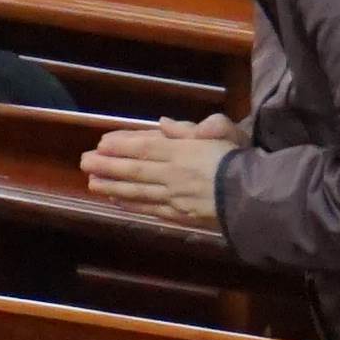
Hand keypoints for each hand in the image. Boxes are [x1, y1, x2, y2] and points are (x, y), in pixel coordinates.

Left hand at [81, 116, 231, 226]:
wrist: (255, 197)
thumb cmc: (240, 160)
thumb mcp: (223, 132)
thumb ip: (191, 128)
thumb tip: (162, 123)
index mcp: (181, 152)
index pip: (144, 146)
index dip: (120, 144)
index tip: (101, 142)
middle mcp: (171, 174)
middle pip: (134, 169)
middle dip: (107, 165)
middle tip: (83, 162)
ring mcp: (173, 198)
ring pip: (137, 191)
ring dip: (112, 186)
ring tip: (91, 182)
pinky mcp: (179, 216)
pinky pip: (150, 209)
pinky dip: (131, 205)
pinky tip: (117, 201)